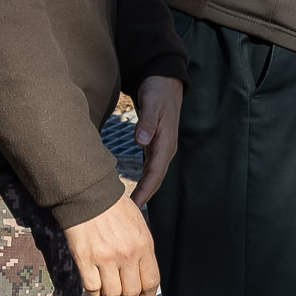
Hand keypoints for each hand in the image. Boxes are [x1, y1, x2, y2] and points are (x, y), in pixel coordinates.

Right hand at [65, 195, 159, 295]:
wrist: (90, 196)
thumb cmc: (114, 208)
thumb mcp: (139, 226)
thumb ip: (143, 249)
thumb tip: (143, 273)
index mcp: (144, 245)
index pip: (151, 281)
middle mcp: (127, 254)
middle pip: (132, 292)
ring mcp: (105, 258)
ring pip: (112, 294)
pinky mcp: (85, 259)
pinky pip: (92, 287)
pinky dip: (94, 294)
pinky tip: (96, 291)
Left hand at [129, 75, 182, 206]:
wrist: (166, 80)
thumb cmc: (158, 91)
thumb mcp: (152, 103)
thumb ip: (147, 122)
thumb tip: (141, 141)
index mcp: (166, 141)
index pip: (155, 172)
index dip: (145, 190)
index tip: (134, 205)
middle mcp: (166, 148)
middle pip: (156, 178)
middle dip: (145, 196)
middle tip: (129, 214)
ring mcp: (163, 147)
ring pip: (154, 175)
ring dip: (145, 190)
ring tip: (131, 207)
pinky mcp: (157, 144)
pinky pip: (152, 167)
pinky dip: (145, 180)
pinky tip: (136, 188)